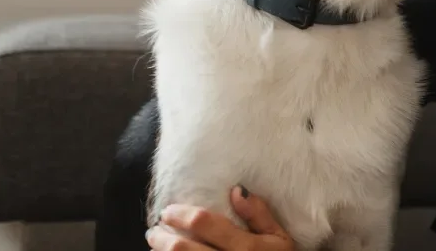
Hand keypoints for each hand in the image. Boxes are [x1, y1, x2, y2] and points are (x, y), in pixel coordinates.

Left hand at [145, 186, 293, 250]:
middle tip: (155, 229)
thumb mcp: (280, 238)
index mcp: (246, 246)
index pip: (203, 223)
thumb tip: (236, 190)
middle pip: (182, 248)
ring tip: (158, 245)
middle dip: (162, 237)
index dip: (180, 214)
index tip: (169, 210)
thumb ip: (259, 214)